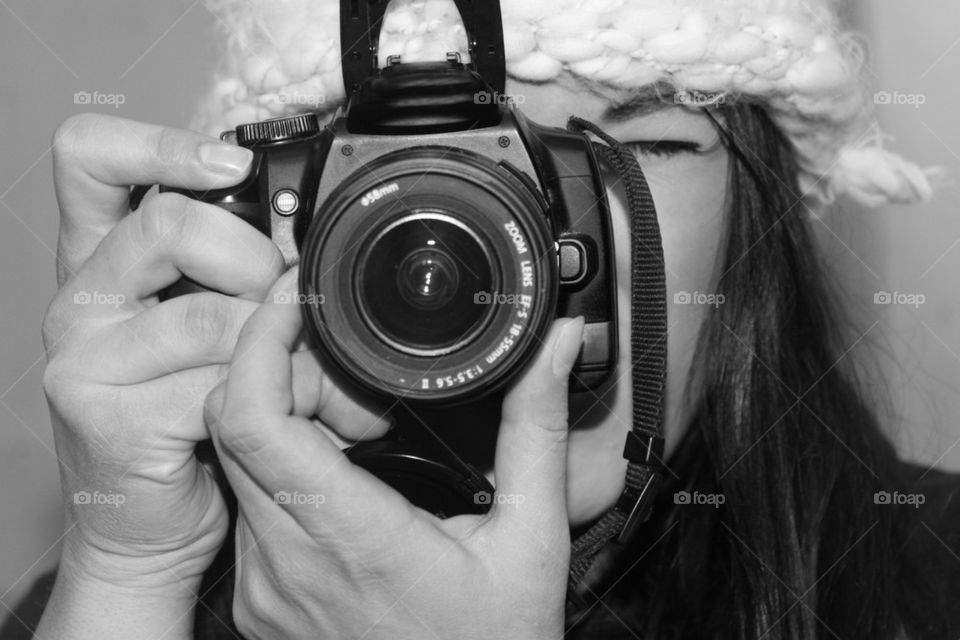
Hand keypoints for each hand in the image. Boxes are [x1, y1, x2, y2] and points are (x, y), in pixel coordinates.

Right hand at [38, 113, 283, 637]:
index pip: (92, 158)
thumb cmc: (189, 418)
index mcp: (103, 260)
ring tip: (321, 380)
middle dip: (256, 262)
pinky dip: (282, 400)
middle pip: (168, 225)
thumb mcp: (214, 332)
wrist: (149, 524)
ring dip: (288, 350)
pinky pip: (219, 386)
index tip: (231, 167)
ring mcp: (83, 358)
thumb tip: (307, 245)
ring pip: (211, 317)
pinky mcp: (107, 417)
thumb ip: (238, 278)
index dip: (161, 144)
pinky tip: (299, 416)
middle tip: (288, 306)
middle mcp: (81, 299)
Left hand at [205, 269, 583, 639]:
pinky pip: (246, 505)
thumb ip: (538, 429)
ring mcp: (264, 587)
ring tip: (353, 412)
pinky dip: (278, 462)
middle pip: (232, 423)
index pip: (252, 419)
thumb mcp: (532, 536)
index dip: (259, 343)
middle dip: (277, 366)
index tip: (292, 301)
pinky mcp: (259, 600)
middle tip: (346, 361)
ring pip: (233, 462)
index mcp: (352, 538)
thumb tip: (552, 347)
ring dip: (278, 414)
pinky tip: (337, 465)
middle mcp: (286, 563)